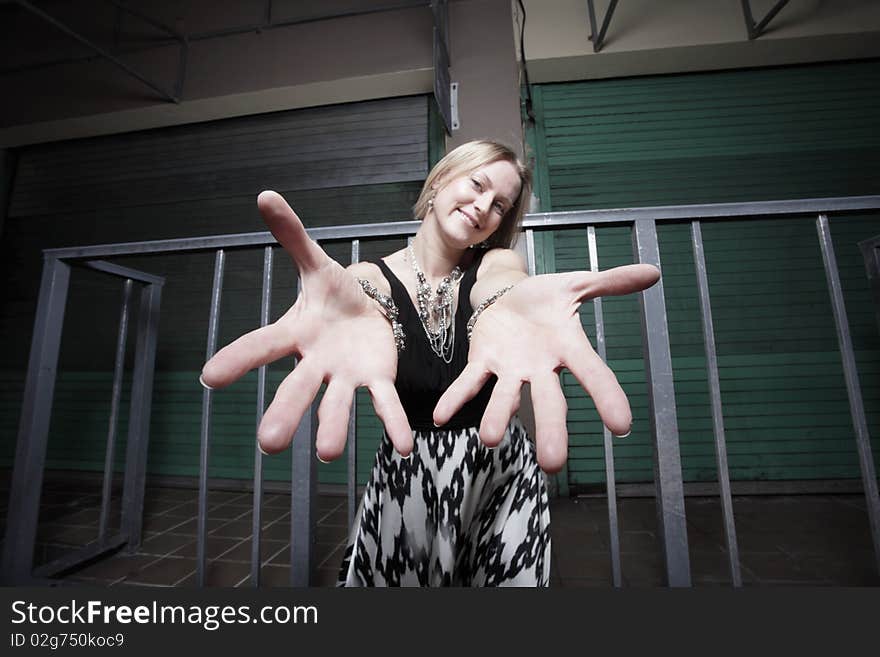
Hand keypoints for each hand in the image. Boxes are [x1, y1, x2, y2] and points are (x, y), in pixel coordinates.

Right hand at [201, 191, 412, 460]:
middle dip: (284, 413)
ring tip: (329, 454)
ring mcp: (345, 376)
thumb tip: (266, 195)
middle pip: (296, 387)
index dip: (237, 360)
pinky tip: (402, 446)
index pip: (262, 345)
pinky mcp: (375, 380)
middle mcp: (315, 362)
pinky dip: (391, 424)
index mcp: (296, 333)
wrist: (367, 313)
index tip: (209, 378)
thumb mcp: (317, 264)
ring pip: (336, 404)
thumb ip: (292, 235)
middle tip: (268, 444)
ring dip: (333, 427)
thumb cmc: (333, 295)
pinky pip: (383, 404)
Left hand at [432, 266, 659, 472]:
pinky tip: (440, 417)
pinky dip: (455, 398)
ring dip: (497, 417)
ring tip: (489, 440)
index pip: (593, 375)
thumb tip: (654, 272)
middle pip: (549, 402)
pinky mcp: (482, 361)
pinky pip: (468, 382)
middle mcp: (540, 368)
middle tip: (553, 464)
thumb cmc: (546, 298)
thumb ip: (610, 282)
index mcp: (567, 348)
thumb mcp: (576, 284)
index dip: (607, 398)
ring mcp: (510, 369)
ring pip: (505, 398)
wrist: (508, 295)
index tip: (622, 426)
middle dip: (550, 431)